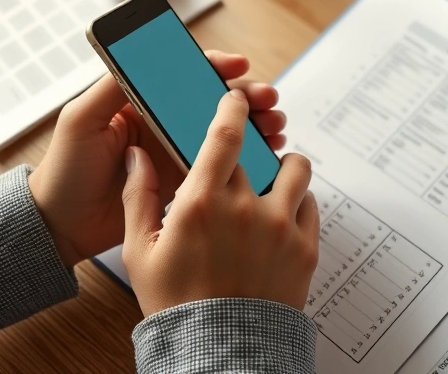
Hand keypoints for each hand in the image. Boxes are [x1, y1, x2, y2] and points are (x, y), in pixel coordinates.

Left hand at [29, 51, 287, 266]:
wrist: (61, 226)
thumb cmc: (64, 171)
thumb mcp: (80, 120)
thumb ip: (112, 88)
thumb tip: (143, 57)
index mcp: (140, 100)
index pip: (183, 74)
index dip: (214, 67)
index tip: (238, 67)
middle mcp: (163, 121)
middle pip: (213, 100)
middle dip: (246, 97)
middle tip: (267, 102)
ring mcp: (175, 150)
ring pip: (225, 130)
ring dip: (253, 124)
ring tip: (274, 127)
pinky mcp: (184, 179)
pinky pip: (222, 163)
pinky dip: (247, 156)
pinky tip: (266, 155)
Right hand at [121, 89, 319, 315]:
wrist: (220, 354)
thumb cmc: (176, 304)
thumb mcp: (142, 252)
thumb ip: (139, 196)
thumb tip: (136, 154)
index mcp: (202, 203)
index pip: (224, 133)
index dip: (230, 107)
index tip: (232, 99)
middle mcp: (246, 208)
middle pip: (259, 149)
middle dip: (251, 144)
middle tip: (243, 152)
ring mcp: (281, 228)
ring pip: (296, 169)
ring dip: (282, 167)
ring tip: (268, 181)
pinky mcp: (305, 248)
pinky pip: (311, 204)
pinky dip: (298, 202)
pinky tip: (279, 214)